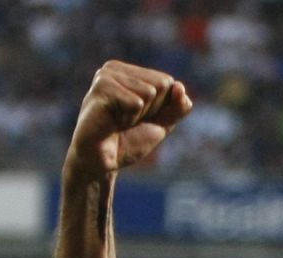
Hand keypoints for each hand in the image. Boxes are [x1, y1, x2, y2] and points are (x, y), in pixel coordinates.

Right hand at [66, 61, 192, 179]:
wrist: (102, 163)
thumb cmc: (127, 141)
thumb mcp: (161, 124)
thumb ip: (177, 107)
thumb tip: (180, 87)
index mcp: (129, 72)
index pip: (167, 82)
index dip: (159, 108)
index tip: (137, 118)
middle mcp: (115, 68)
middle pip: (161, 84)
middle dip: (151, 110)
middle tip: (127, 122)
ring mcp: (107, 75)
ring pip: (150, 92)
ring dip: (138, 116)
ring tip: (118, 122)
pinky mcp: (102, 87)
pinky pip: (136, 103)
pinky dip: (129, 119)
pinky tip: (112, 123)